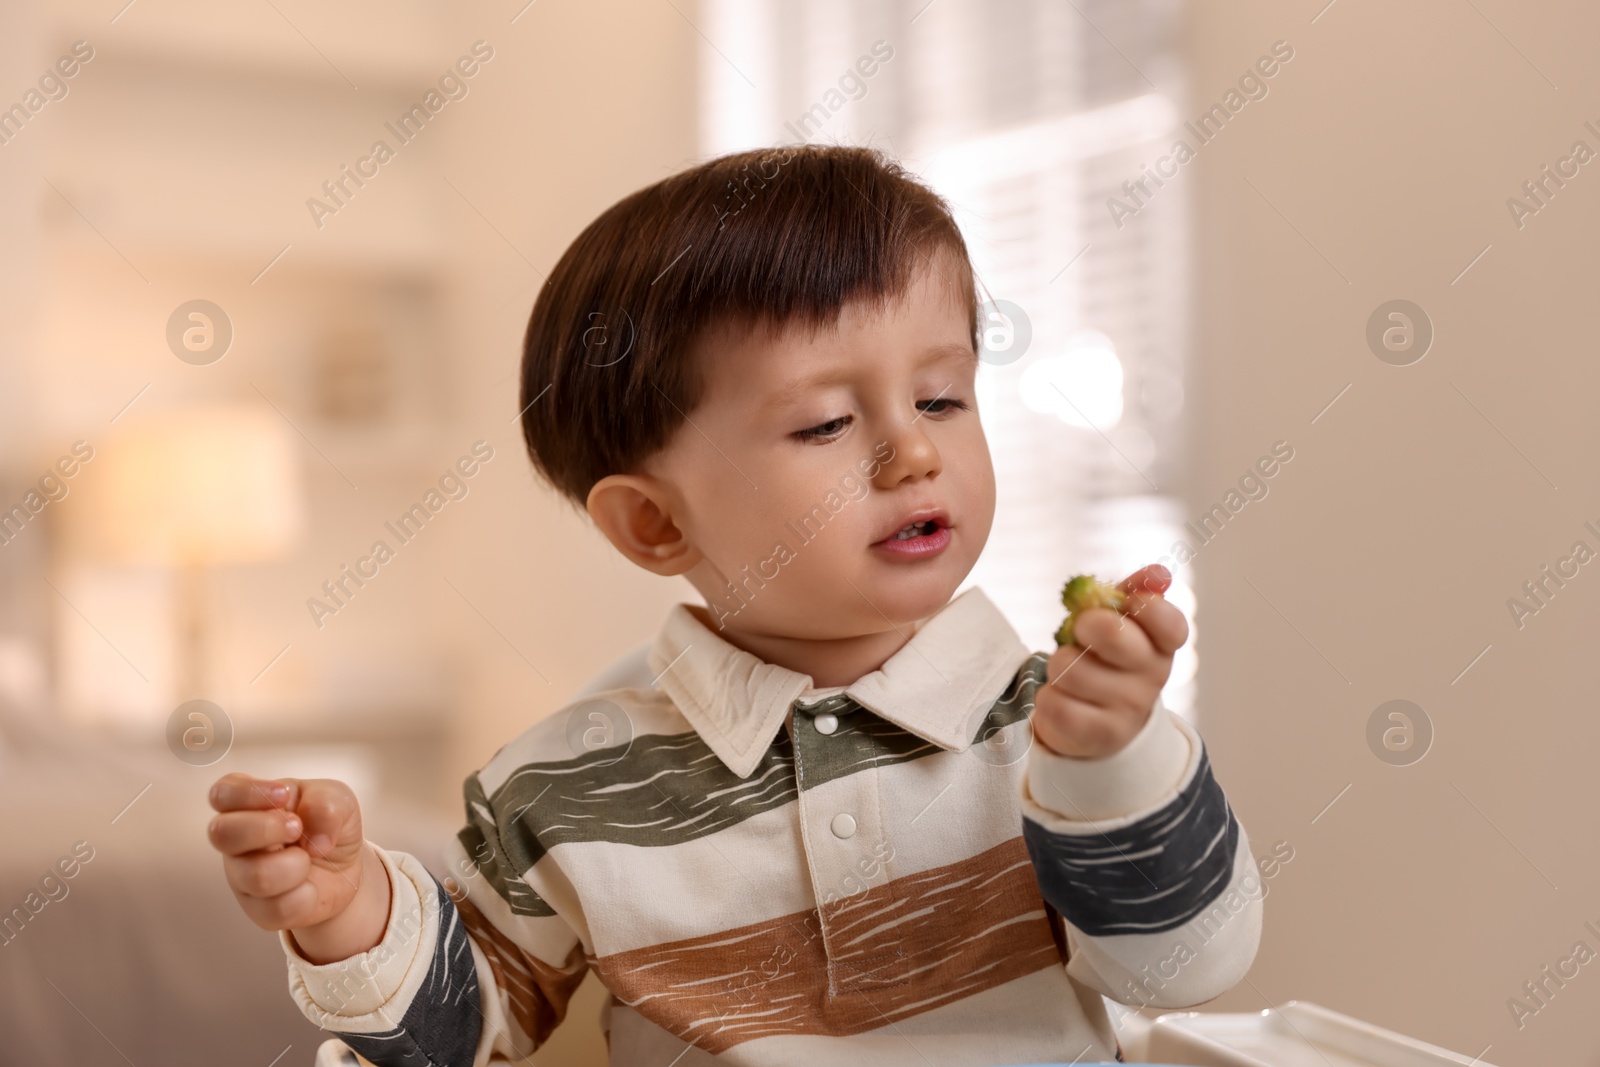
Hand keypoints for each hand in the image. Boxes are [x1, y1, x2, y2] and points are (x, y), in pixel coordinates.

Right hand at [206, 773, 371, 941]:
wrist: (345, 867)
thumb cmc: (328, 824)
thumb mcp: (338, 800)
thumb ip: (325, 804)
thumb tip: (313, 840)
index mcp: (248, 806)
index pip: (223, 793)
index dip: (249, 792)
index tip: (285, 794)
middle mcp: (236, 842)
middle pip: (222, 833)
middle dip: (267, 828)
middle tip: (296, 827)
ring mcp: (243, 877)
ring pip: (255, 875)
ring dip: (296, 865)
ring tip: (308, 859)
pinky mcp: (259, 910)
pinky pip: (276, 909)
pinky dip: (306, 896)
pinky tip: (310, 887)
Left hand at [1032, 563, 1188, 758]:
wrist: (1099, 724)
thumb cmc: (1107, 661)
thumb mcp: (1122, 624)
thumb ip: (1134, 592)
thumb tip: (1159, 573)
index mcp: (1161, 647)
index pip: (1169, 623)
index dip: (1146, 606)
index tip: (1129, 603)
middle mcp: (1152, 680)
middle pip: (1111, 633)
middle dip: (1084, 624)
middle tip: (1081, 632)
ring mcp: (1127, 711)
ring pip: (1069, 668)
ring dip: (1058, 664)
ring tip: (1069, 672)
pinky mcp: (1097, 736)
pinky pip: (1053, 702)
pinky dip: (1047, 696)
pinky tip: (1062, 699)